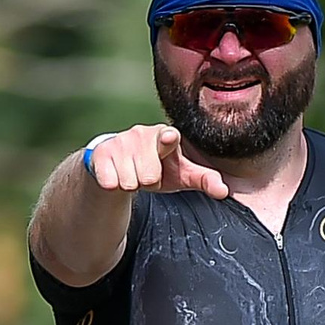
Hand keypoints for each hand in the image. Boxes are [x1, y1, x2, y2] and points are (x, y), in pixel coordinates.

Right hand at [84, 125, 228, 198]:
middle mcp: (141, 134)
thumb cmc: (155, 168)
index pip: (168, 138)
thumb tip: (224, 191)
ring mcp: (119, 142)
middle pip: (148, 176)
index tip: (168, 138)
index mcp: (165, 136)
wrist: (119, 166)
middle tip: (146, 174)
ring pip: (129, 181)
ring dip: (131, 185)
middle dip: (148, 182)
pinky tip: (115, 175)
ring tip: (132, 174)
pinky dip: (113, 186)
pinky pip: (109, 182)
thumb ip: (203, 180)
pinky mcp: (99, 153)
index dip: (166, 140)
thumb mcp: (180, 175)